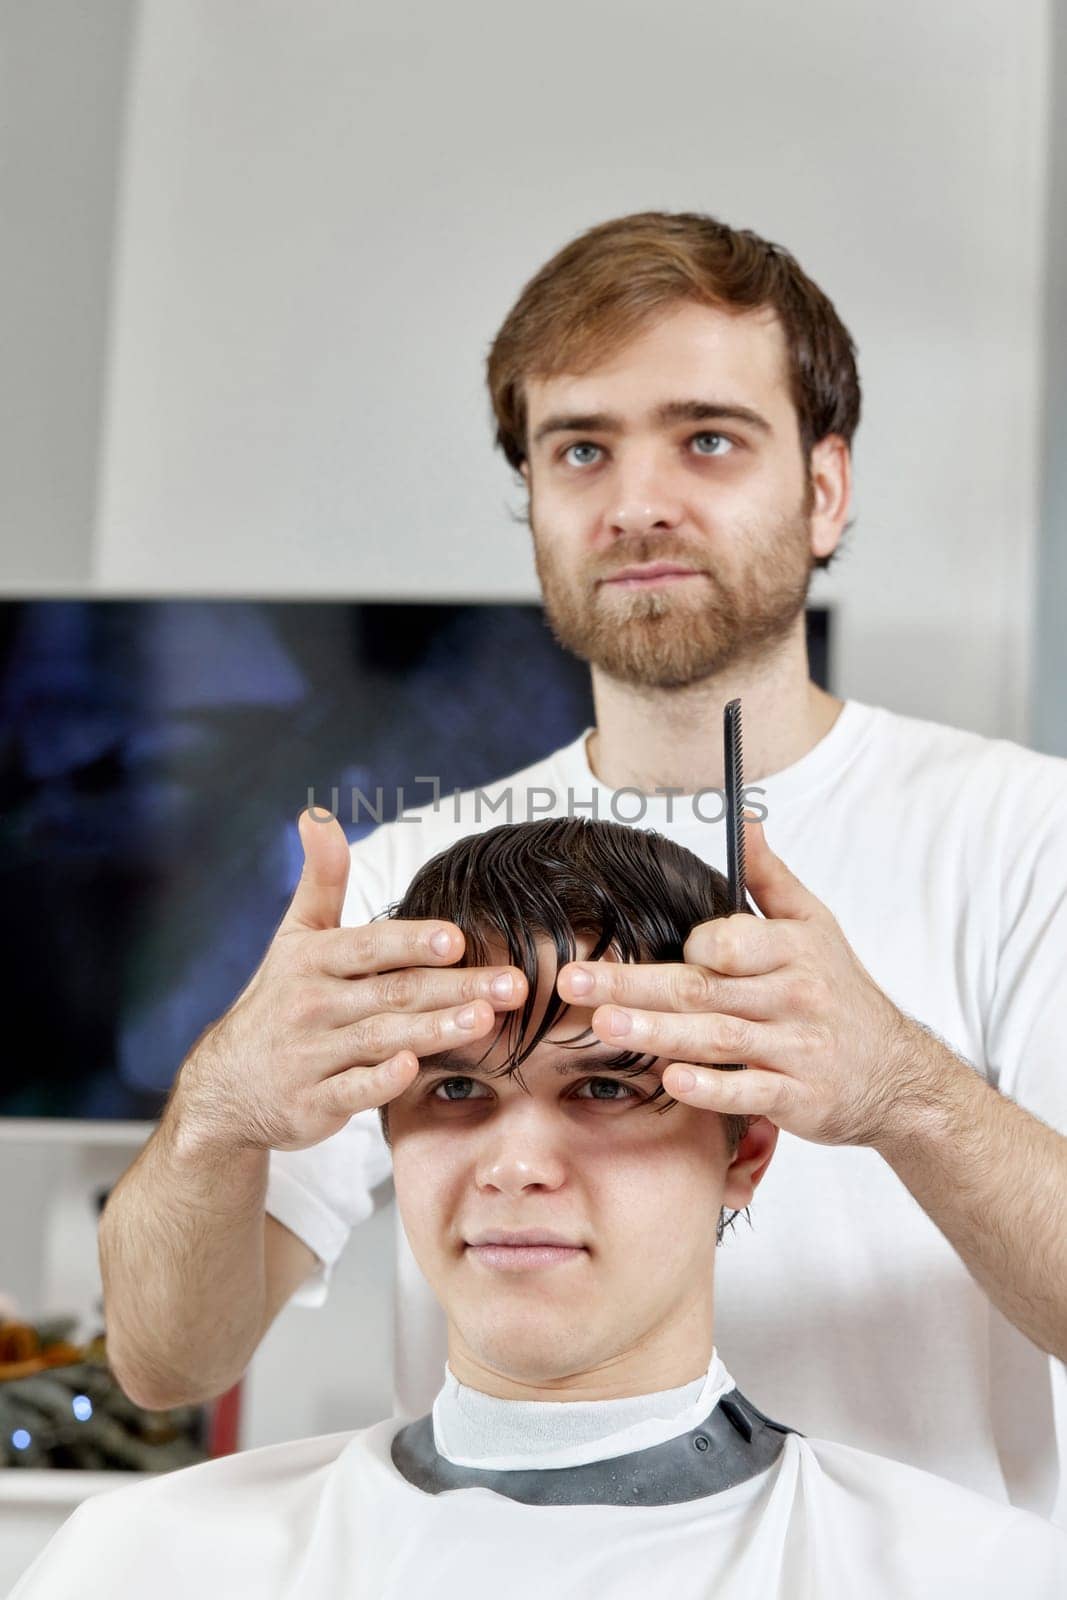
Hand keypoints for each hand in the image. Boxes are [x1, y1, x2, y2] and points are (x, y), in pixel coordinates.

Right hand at [174, 809, 526, 1152]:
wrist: (228, 1085)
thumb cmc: (280, 999)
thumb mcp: (295, 936)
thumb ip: (321, 878)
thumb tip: (317, 813)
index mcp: (313, 959)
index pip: (370, 946)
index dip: (413, 942)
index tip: (458, 938)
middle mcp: (312, 1004)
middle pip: (394, 992)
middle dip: (456, 987)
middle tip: (514, 984)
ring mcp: (311, 1055)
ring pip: (382, 1038)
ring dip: (436, 1030)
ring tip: (487, 1020)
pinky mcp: (312, 1103)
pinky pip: (351, 1091)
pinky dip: (380, 1081)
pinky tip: (414, 1070)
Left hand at [556, 817, 940, 1148]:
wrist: (897, 1074)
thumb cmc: (840, 992)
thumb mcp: (815, 924)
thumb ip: (769, 877)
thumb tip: (744, 819)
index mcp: (792, 949)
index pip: (729, 941)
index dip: (690, 945)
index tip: (641, 946)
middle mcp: (794, 995)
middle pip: (702, 987)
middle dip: (633, 985)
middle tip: (574, 983)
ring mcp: (797, 1049)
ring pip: (716, 1037)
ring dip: (657, 1032)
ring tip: (603, 1026)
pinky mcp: (798, 1097)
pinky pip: (750, 1089)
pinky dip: (712, 1087)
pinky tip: (672, 1081)